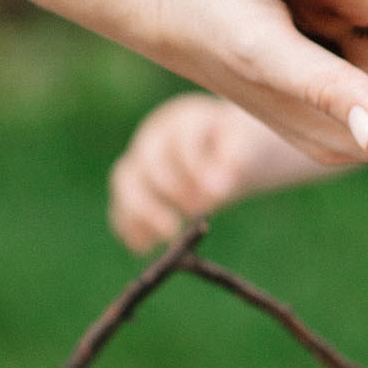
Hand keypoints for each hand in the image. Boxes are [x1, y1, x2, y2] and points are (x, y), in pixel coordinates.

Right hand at [108, 94, 313, 250]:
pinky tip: (144, 247)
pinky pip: (122, 204)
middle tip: (196, 213)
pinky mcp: (133, 184)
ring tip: (169, 235)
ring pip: (126, 181)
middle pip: (149, 160)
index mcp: (186, 120)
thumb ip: (234, 162)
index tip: (215, 197)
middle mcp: (156, 137)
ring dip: (142, 211)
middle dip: (171, 190)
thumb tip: (218, 192)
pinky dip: (128, 225)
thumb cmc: (238, 145)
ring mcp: (140, 159)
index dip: (196, 168)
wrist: (226, 147)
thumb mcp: (246, 148)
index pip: (183, 140)